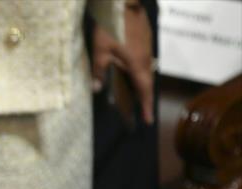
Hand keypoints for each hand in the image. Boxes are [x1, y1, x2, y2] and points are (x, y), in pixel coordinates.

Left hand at [90, 4, 154, 123]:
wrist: (124, 3)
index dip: (146, 106)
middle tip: (142, 112)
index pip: (144, 90)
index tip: (149, 120)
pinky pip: (143, 60)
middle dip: (144, 98)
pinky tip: (131, 71)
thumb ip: (98, 70)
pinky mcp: (145, 38)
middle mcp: (146, 58)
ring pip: (145, 70)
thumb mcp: (100, 50)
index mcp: (137, 64)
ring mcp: (147, 47)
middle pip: (146, 82)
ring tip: (136, 95)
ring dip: (141, 84)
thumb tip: (96, 89)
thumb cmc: (111, 27)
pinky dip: (139, 70)